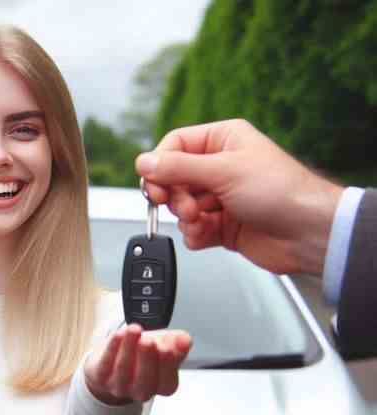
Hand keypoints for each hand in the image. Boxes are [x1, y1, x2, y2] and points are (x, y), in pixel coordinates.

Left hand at [84, 323, 191, 404]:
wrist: (113, 362)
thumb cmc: (142, 355)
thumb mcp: (164, 346)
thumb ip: (177, 342)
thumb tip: (185, 339)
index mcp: (161, 386)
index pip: (167, 382)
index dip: (168, 365)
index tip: (168, 346)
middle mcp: (141, 390)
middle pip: (145, 380)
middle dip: (147, 359)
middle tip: (150, 341)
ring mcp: (119, 386)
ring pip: (123, 370)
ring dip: (129, 348)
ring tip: (134, 330)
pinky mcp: (100, 378)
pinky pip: (106, 364)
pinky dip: (112, 348)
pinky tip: (119, 334)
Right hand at [135, 119, 342, 275]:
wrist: (307, 233)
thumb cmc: (282, 192)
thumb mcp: (224, 171)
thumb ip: (178, 167)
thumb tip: (145, 162)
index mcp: (222, 140)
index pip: (174, 146)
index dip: (159, 165)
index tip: (154, 184)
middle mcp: (219, 167)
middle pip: (173, 179)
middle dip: (175, 196)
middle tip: (184, 206)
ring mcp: (219, 198)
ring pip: (181, 207)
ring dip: (186, 218)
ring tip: (202, 220)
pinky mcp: (221, 225)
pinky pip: (192, 230)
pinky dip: (195, 234)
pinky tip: (207, 234)